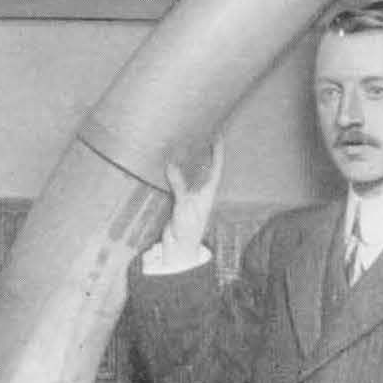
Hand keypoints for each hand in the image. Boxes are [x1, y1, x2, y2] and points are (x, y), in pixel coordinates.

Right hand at [143, 140, 224, 272]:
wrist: (179, 249)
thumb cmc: (188, 229)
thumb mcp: (185, 206)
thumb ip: (179, 185)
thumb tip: (171, 165)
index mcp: (208, 192)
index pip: (216, 166)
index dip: (217, 150)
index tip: (216, 134)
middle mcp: (201, 191)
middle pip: (203, 167)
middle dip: (201, 151)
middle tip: (195, 133)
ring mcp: (189, 196)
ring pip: (188, 174)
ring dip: (185, 161)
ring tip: (180, 143)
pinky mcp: (177, 201)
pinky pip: (175, 183)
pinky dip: (172, 173)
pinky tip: (165, 164)